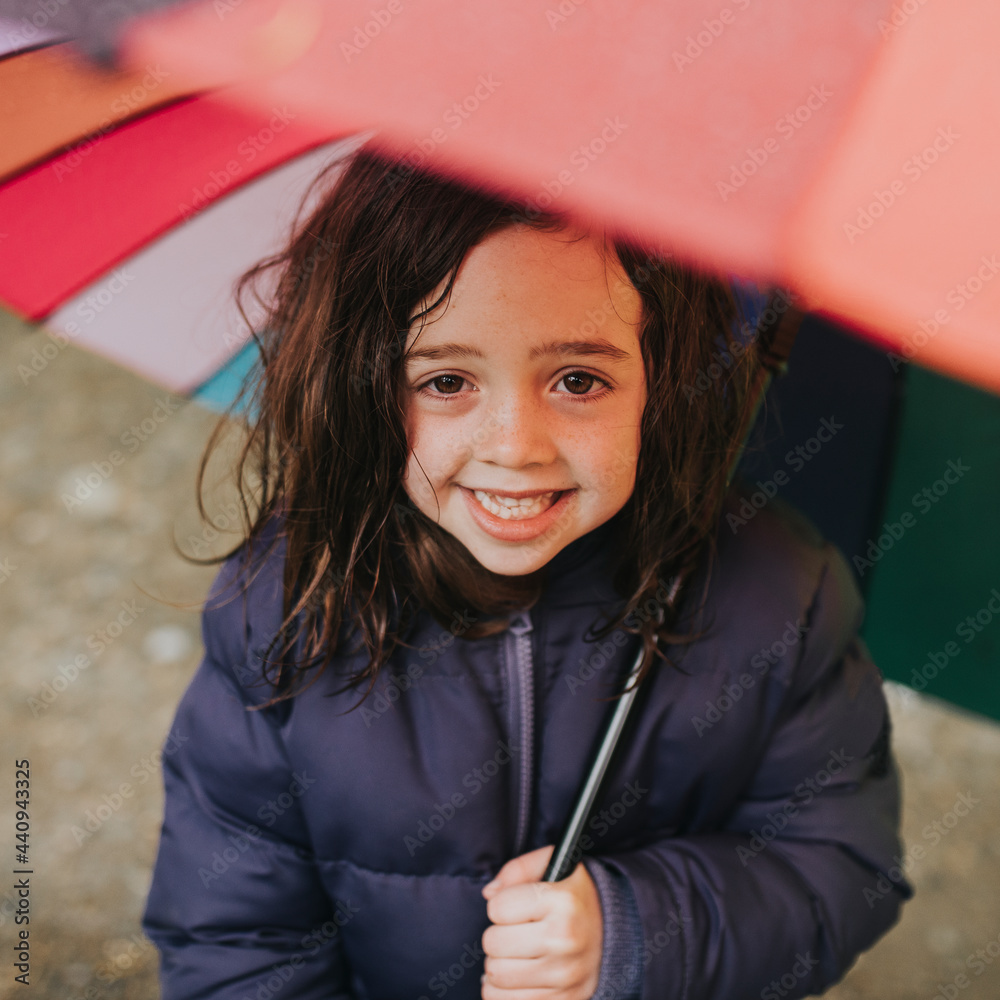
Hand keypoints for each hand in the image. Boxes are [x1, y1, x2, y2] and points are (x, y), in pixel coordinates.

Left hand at [480, 844, 602, 999]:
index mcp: (563, 901)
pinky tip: (518, 976)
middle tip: (517, 931)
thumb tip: (489, 894)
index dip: (501, 904)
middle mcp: (565, 940)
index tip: (517, 906)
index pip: (497, 907)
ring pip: (496, 975)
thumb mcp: (552, 866)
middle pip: (493, 943)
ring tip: (518, 953)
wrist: (617, 933)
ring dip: (498, 964)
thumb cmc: (574, 896)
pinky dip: (501, 990)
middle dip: (498, 934)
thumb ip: (517, 869)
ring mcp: (564, 976)